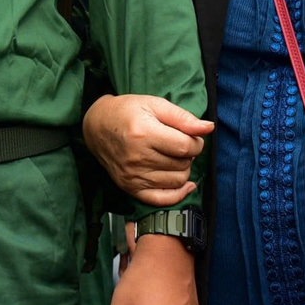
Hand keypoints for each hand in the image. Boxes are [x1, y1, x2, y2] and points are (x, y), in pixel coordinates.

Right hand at [82, 94, 212, 205]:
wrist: (96, 127)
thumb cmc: (126, 111)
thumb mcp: (154, 104)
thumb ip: (183, 117)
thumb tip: (208, 128)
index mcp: (144, 134)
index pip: (185, 147)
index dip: (196, 142)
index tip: (191, 136)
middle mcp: (138, 158)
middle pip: (182, 164)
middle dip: (188, 154)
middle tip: (180, 144)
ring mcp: (133, 176)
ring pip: (177, 181)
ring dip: (183, 169)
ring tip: (174, 157)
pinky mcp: (130, 188)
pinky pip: (162, 199)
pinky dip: (178, 194)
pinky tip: (184, 184)